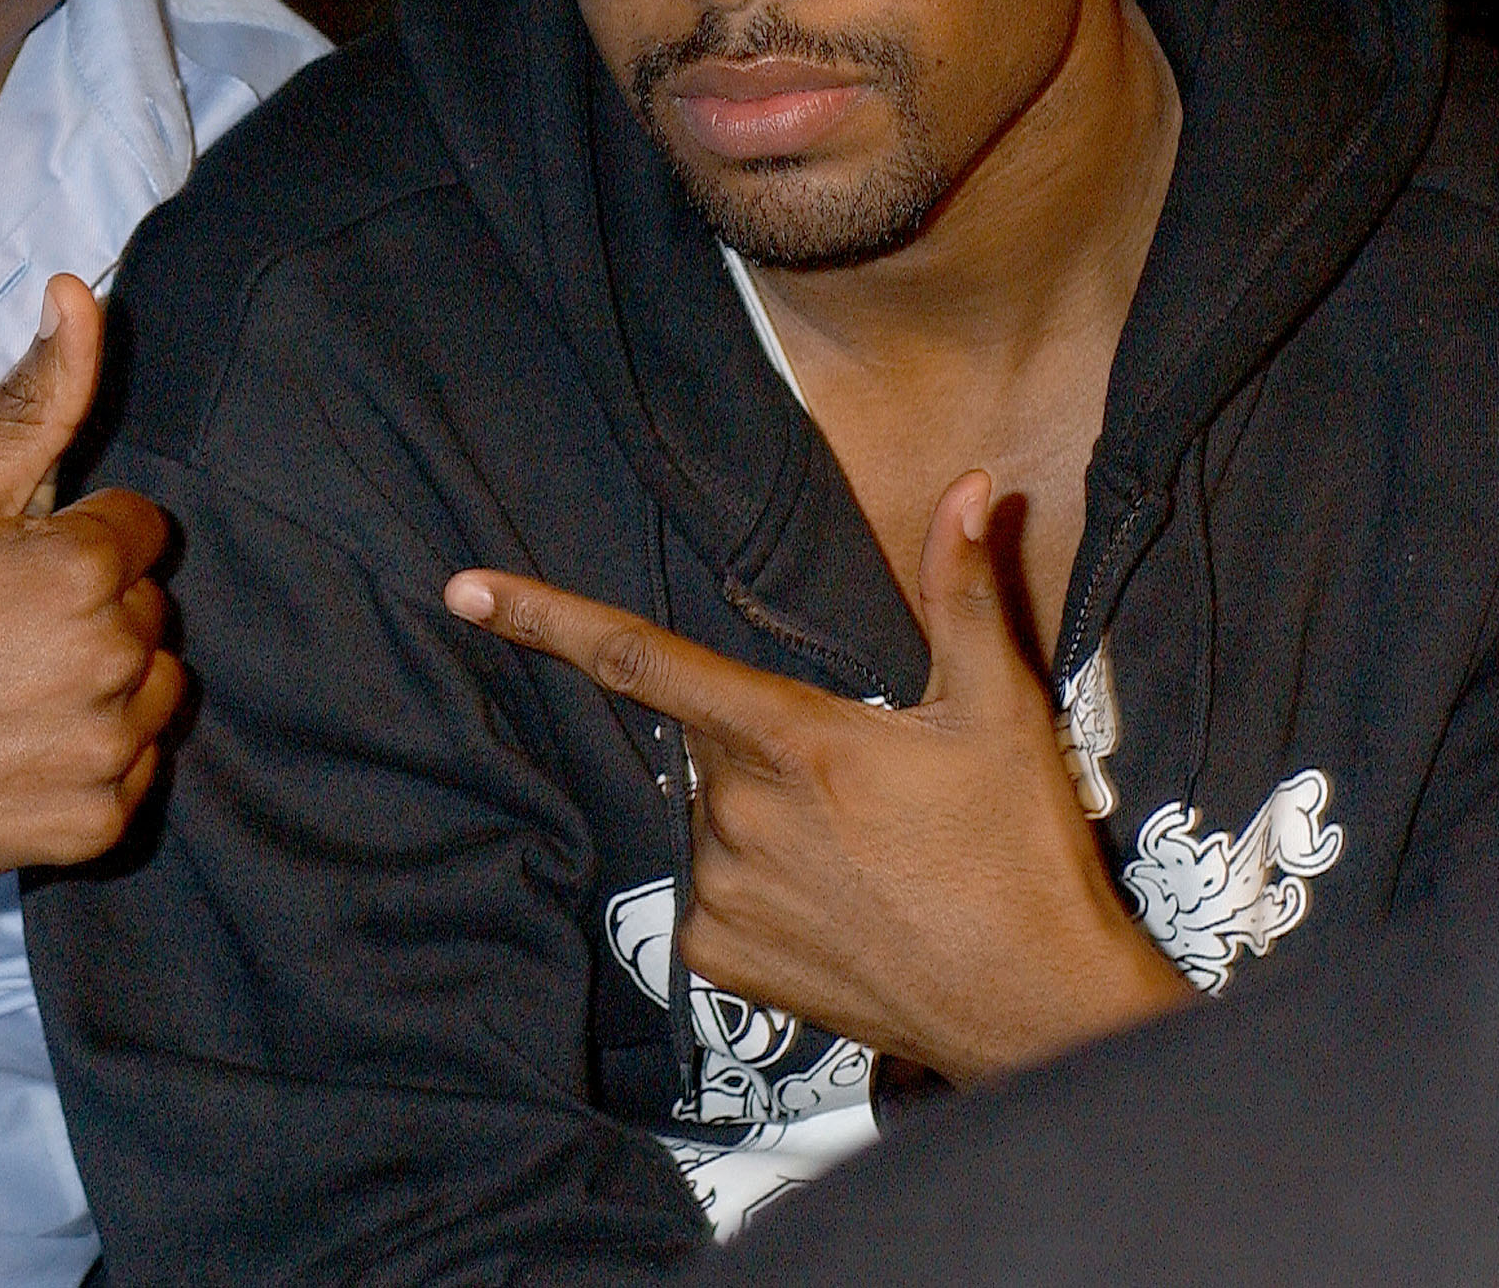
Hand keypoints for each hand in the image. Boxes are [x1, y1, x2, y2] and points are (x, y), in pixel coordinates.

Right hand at [0, 275, 181, 893]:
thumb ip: (31, 397)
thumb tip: (79, 294)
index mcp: (84, 569)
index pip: (139, 529)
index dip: (77, 538)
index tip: (11, 567)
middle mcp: (114, 661)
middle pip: (148, 608)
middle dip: (93, 607)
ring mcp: (108, 750)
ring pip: (155, 688)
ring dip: (106, 683)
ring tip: (9, 688)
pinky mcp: (95, 823)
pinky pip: (136, 770)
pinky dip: (93, 759)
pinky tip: (18, 745)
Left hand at [445, 472, 1192, 1081]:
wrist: (1035, 1011)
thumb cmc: (1019, 855)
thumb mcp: (1000, 710)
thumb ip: (964, 590)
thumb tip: (973, 486)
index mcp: (789, 738)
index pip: (640, 657)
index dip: (544, 616)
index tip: (463, 589)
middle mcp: (735, 812)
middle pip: (708, 743)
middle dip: (765, 746)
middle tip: (864, 793)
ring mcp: (718, 889)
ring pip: (711, 818)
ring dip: (763, 819)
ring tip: (864, 860)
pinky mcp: (715, 956)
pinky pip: (709, 892)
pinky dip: (756, 887)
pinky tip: (832, 908)